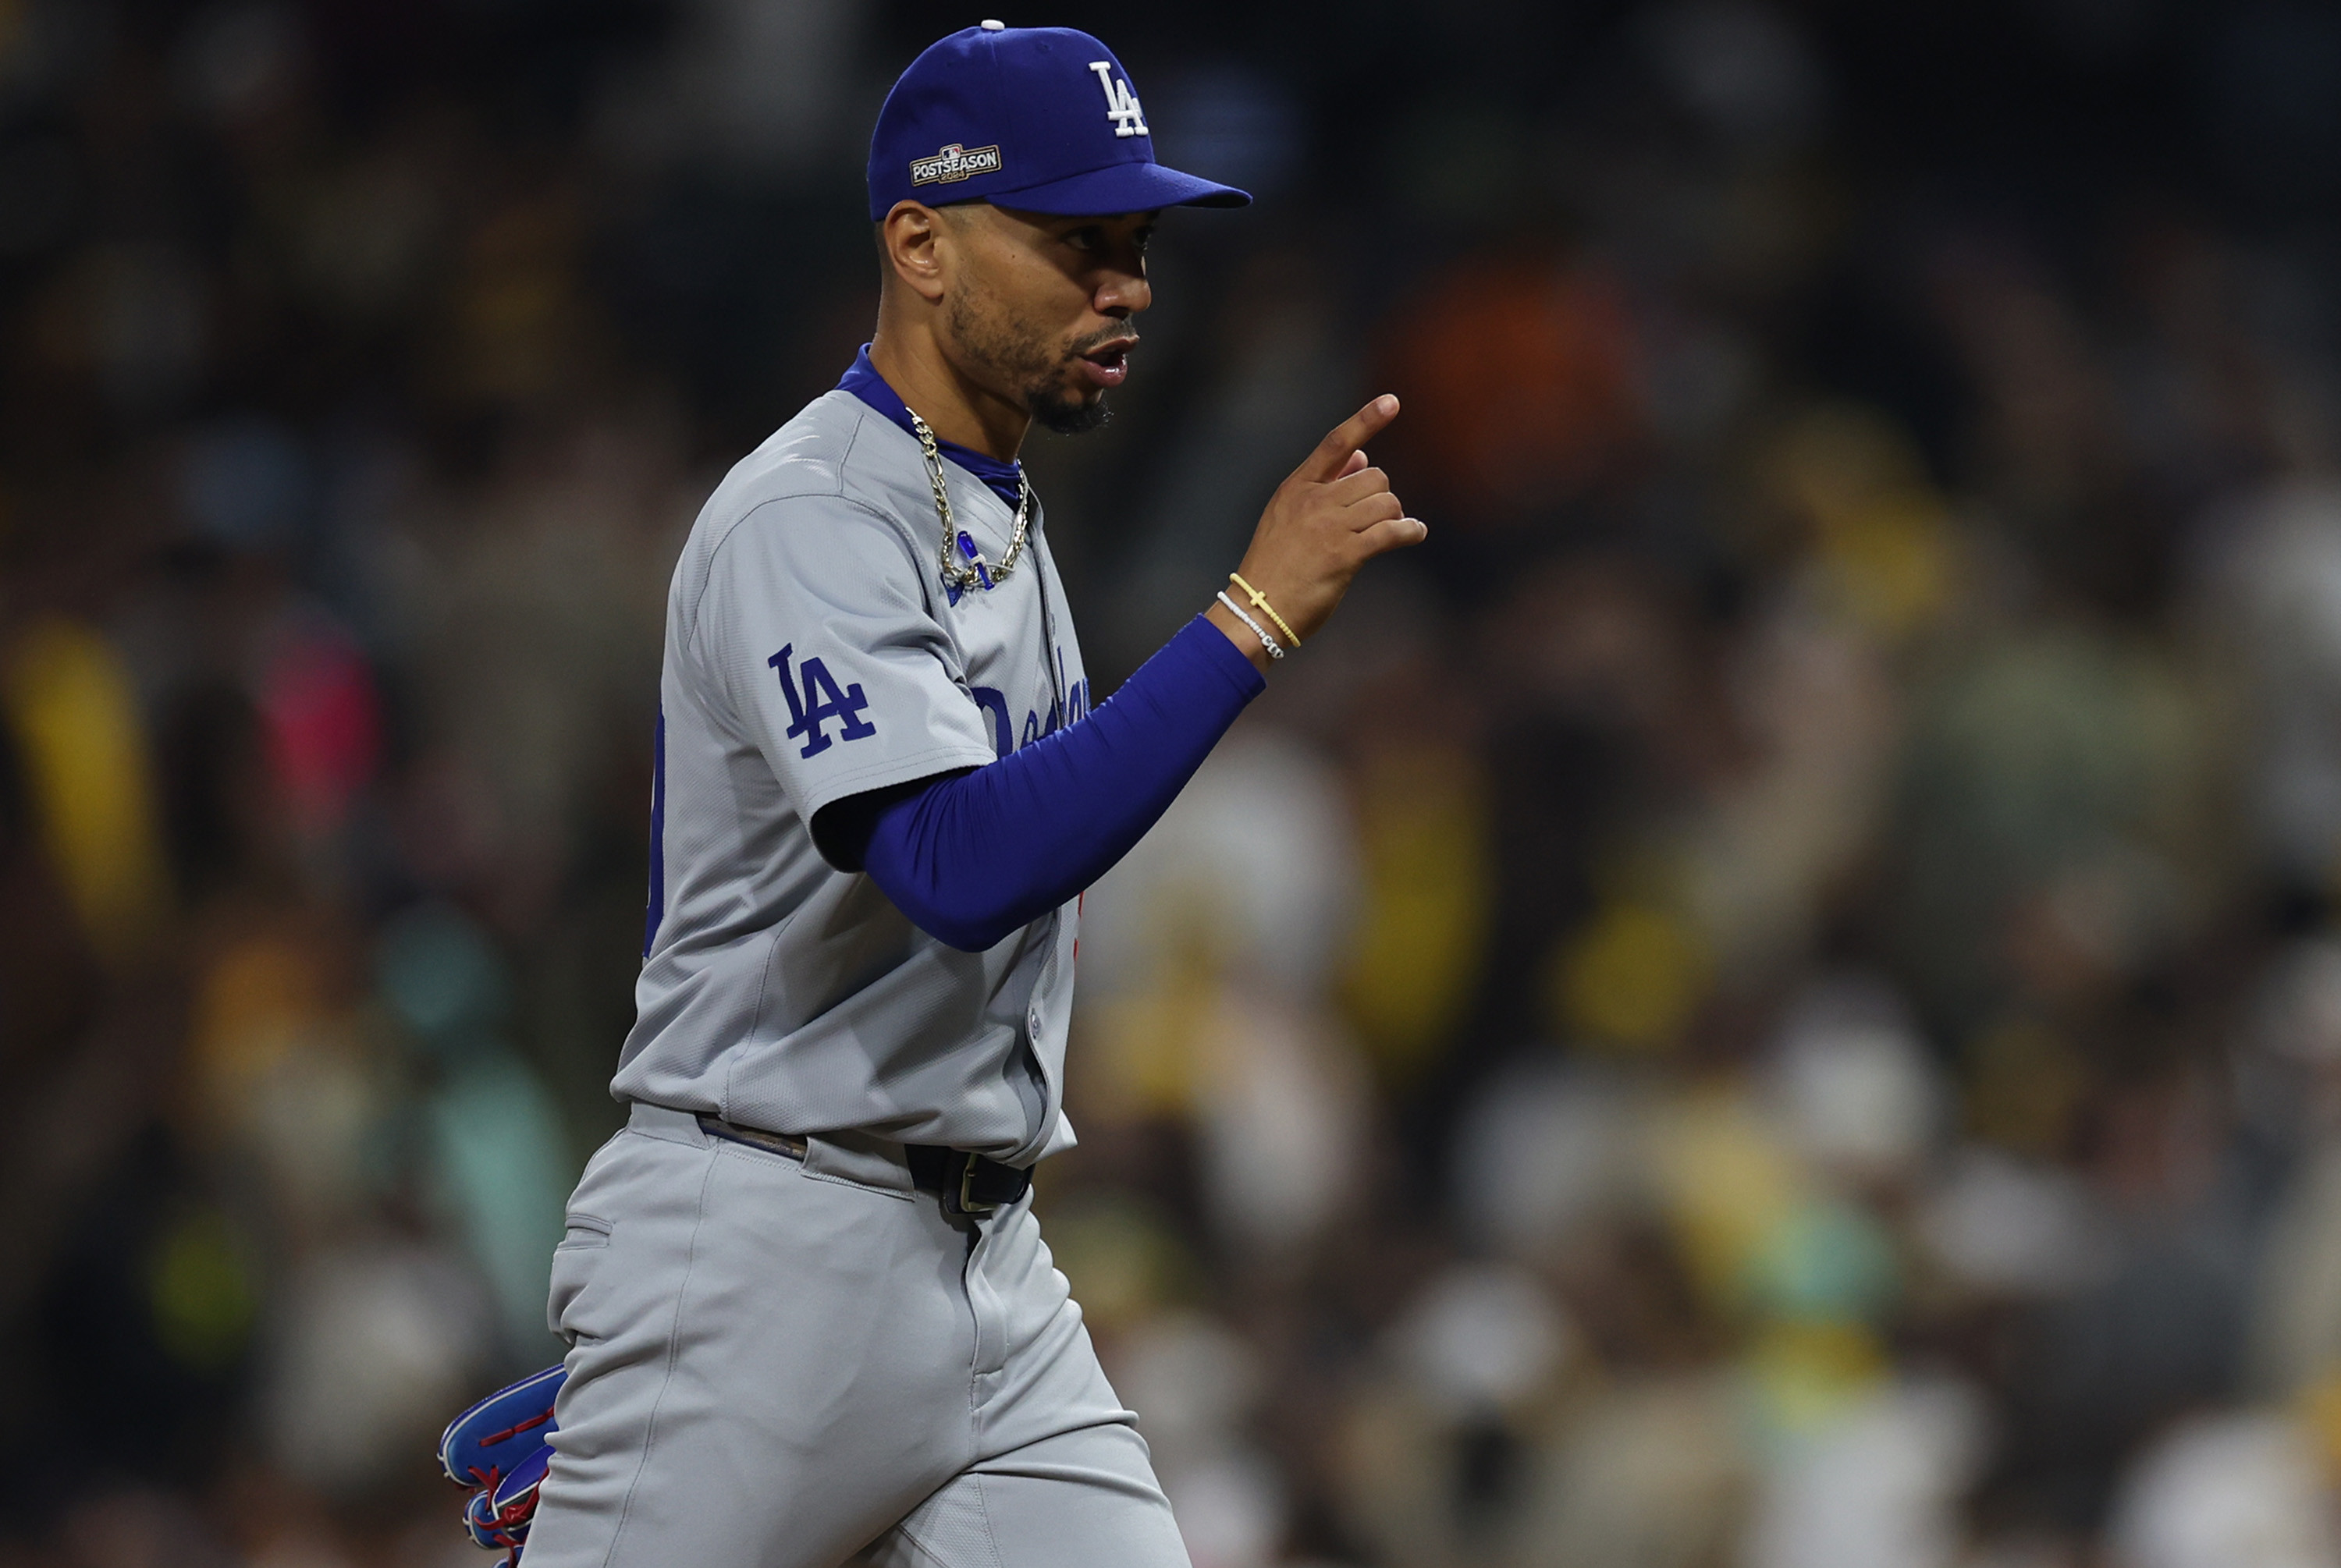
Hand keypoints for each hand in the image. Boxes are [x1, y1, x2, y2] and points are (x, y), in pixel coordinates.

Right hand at [1206, 395, 1425, 670]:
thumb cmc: (1275, 566)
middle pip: (1374, 477)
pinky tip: (1414, 533)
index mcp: (1296, 487)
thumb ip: (1326, 485)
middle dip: (1384, 496)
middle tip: (1381, 517)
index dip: (1366, 419)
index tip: (1392, 401)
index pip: (1336, 443)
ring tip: (1391, 532)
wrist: (1257, 610)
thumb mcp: (1289, 517)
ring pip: (1385, 503)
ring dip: (1395, 517)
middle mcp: (1313, 500)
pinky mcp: (1344, 555)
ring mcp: (1329, 527)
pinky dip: (1410, 531)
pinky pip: (1391, 532)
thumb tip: (1364, 456)